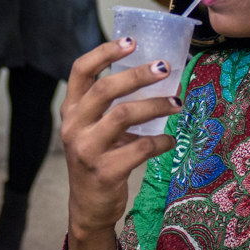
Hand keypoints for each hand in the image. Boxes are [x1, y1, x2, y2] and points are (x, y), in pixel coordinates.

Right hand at [61, 39, 180, 237]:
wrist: (89, 207)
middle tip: (164, 67)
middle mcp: (74, 127)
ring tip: (177, 102)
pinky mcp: (104, 172)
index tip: (131, 41)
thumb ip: (111, 105)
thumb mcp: (94, 129)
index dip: (104, 52)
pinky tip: (171, 141)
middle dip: (137, 75)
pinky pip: (140, 148)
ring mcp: (87, 150)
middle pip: (104, 89)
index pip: (80, 71)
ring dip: (155, 106)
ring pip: (123, 115)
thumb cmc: (98, 158)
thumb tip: (157, 76)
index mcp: (71, 110)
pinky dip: (161, 142)